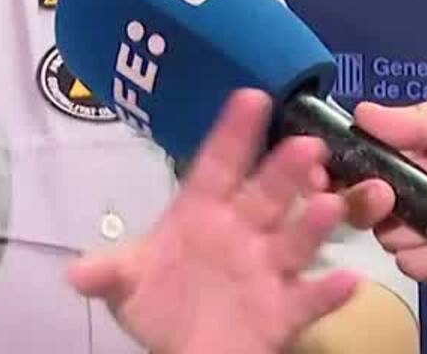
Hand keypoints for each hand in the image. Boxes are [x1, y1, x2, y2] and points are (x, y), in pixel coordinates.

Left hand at [69, 90, 360, 353]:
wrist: (185, 352)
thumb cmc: (161, 304)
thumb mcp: (126, 285)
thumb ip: (107, 274)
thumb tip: (77, 272)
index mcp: (202, 212)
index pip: (218, 165)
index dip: (232, 133)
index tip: (250, 97)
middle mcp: (241, 232)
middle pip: (264, 196)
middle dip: (285, 172)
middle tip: (307, 145)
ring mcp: (266, 270)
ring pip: (294, 241)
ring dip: (313, 225)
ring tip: (329, 205)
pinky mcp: (284, 312)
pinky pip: (310, 299)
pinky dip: (329, 292)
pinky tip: (349, 279)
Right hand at [341, 84, 426, 286]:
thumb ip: (419, 117)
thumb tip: (360, 113)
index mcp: (414, 152)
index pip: (359, 162)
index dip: (337, 169)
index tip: (326, 172)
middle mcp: (417, 193)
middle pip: (362, 207)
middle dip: (366, 205)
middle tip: (391, 199)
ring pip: (390, 244)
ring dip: (409, 237)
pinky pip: (425, 272)